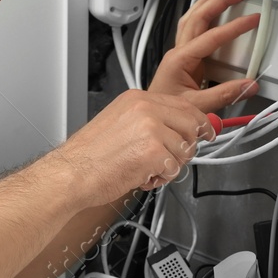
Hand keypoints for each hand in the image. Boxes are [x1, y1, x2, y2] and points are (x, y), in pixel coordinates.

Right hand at [54, 89, 212, 205]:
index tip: (207, 131)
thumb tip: (178, 130)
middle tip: (168, 160)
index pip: (183, 104)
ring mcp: (151, 128)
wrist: (70, 174)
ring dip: (169, 166)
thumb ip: (150, 121)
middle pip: (191, 125)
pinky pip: (174, 169)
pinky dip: (160, 178)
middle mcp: (146, 109)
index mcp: (137, 99)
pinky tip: (140, 176)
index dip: (199, 121)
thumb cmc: (89, 156)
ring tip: (143, 169)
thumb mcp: (119, 123)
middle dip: (186, 147)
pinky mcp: (153, 151)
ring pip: (184, 150)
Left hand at [148, 0, 261, 111]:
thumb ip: (224, 95)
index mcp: (180, 60)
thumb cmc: (165, 111)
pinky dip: (202, 14)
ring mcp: (179, 54)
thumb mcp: (197, 106)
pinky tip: (209, 9)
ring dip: (207, 1)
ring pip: (192, 18)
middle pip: (198, 17)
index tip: (251, 19)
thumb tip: (248, 85)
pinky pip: (192, 29)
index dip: (234, 27)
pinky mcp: (183, 59)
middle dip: (219, 0)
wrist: (153, 117)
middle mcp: (178, 52)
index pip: (212, 37)